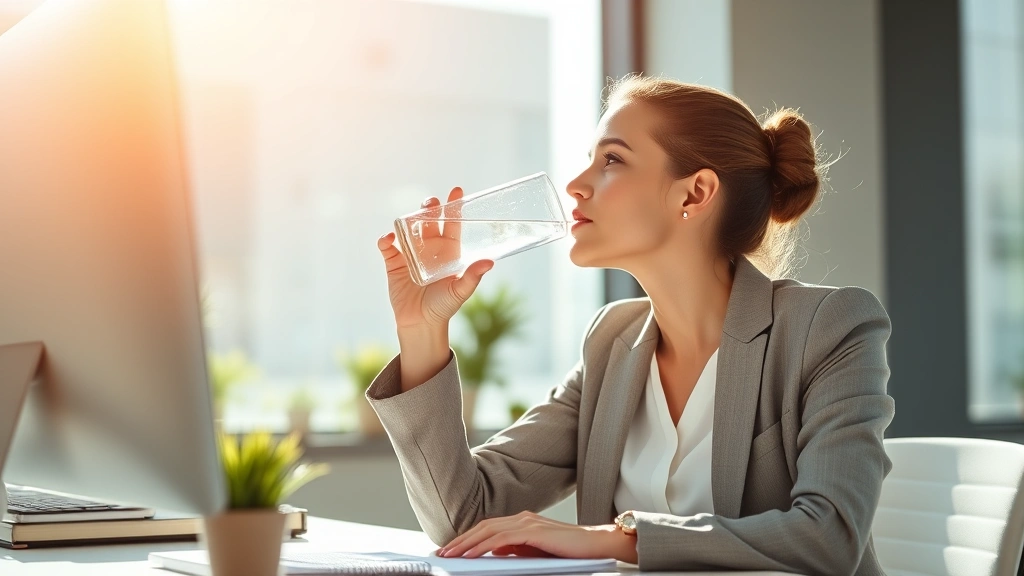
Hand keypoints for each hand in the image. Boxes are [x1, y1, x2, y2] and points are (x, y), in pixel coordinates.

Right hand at [377, 187, 493, 329]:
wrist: (421, 323)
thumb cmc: (444, 307)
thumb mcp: (460, 291)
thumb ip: (473, 277)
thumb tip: (489, 262)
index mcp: (449, 251)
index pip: (453, 223)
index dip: (454, 207)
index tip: (457, 190)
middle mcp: (430, 248)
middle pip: (429, 221)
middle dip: (430, 208)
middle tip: (431, 203)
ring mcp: (411, 254)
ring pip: (408, 229)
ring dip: (408, 220)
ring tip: (411, 217)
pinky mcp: (394, 263)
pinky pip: (388, 247)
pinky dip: (386, 240)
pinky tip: (389, 238)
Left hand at [436, 511, 637, 563]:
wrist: (596, 545)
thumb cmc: (569, 551)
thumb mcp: (536, 551)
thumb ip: (516, 549)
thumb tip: (494, 552)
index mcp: (522, 521)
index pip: (488, 528)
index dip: (467, 538)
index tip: (451, 550)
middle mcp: (522, 517)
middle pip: (483, 527)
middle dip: (460, 540)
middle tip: (442, 553)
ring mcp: (528, 522)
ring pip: (488, 531)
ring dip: (466, 543)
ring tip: (450, 555)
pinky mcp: (534, 531)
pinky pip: (502, 538)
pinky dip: (484, 546)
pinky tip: (471, 555)